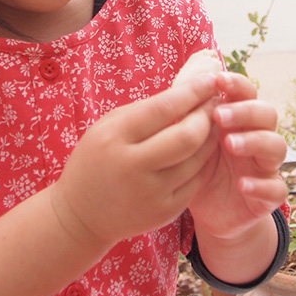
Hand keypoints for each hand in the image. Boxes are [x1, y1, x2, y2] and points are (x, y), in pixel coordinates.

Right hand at [49, 73, 218, 249]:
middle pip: (187, 136)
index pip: (163, 109)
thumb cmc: (96, 160)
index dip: (192, 92)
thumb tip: (187, 93)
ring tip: (213, 122)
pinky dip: (204, 161)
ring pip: (197, 159)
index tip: (210, 80)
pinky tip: (204, 148)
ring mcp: (150, 193)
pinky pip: (196, 181)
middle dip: (207, 115)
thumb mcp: (108, 127)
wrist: (81, 215)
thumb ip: (144, 110)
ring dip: (211, 136)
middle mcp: (133, 166)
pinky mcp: (164, 211)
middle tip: (214, 102)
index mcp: (115, 138)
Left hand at [188, 71, 287, 240]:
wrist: (209, 213)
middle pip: (268, 114)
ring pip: (277, 146)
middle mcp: (258, 139)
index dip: (238, 85)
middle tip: (219, 115)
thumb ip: (190, 119)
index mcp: (239, 121)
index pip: (248, 94)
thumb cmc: (198, 168)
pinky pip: (277, 189)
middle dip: (246, 111)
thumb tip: (178, 88)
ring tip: (230, 144)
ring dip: (255, 141)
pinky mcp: (268, 196)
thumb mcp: (190, 143)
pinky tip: (243, 185)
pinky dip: (262, 186)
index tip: (219, 80)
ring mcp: (266, 167)